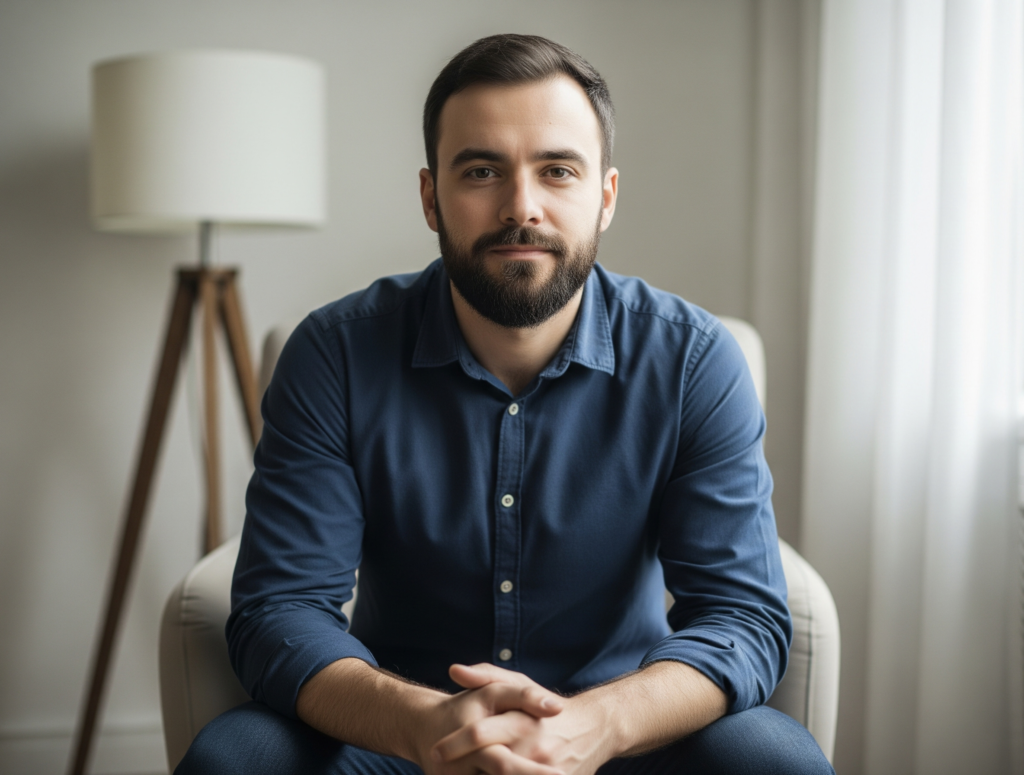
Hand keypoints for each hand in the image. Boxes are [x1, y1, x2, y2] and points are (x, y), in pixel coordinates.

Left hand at [430, 664, 615, 774]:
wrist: (595, 728)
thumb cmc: (547, 706)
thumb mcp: (519, 685)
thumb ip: (486, 675)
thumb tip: (453, 670)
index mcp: (523, 721)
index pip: (481, 734)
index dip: (454, 744)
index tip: (435, 751)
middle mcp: (535, 748)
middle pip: (491, 767)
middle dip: (464, 772)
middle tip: (441, 770)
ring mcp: (546, 772)